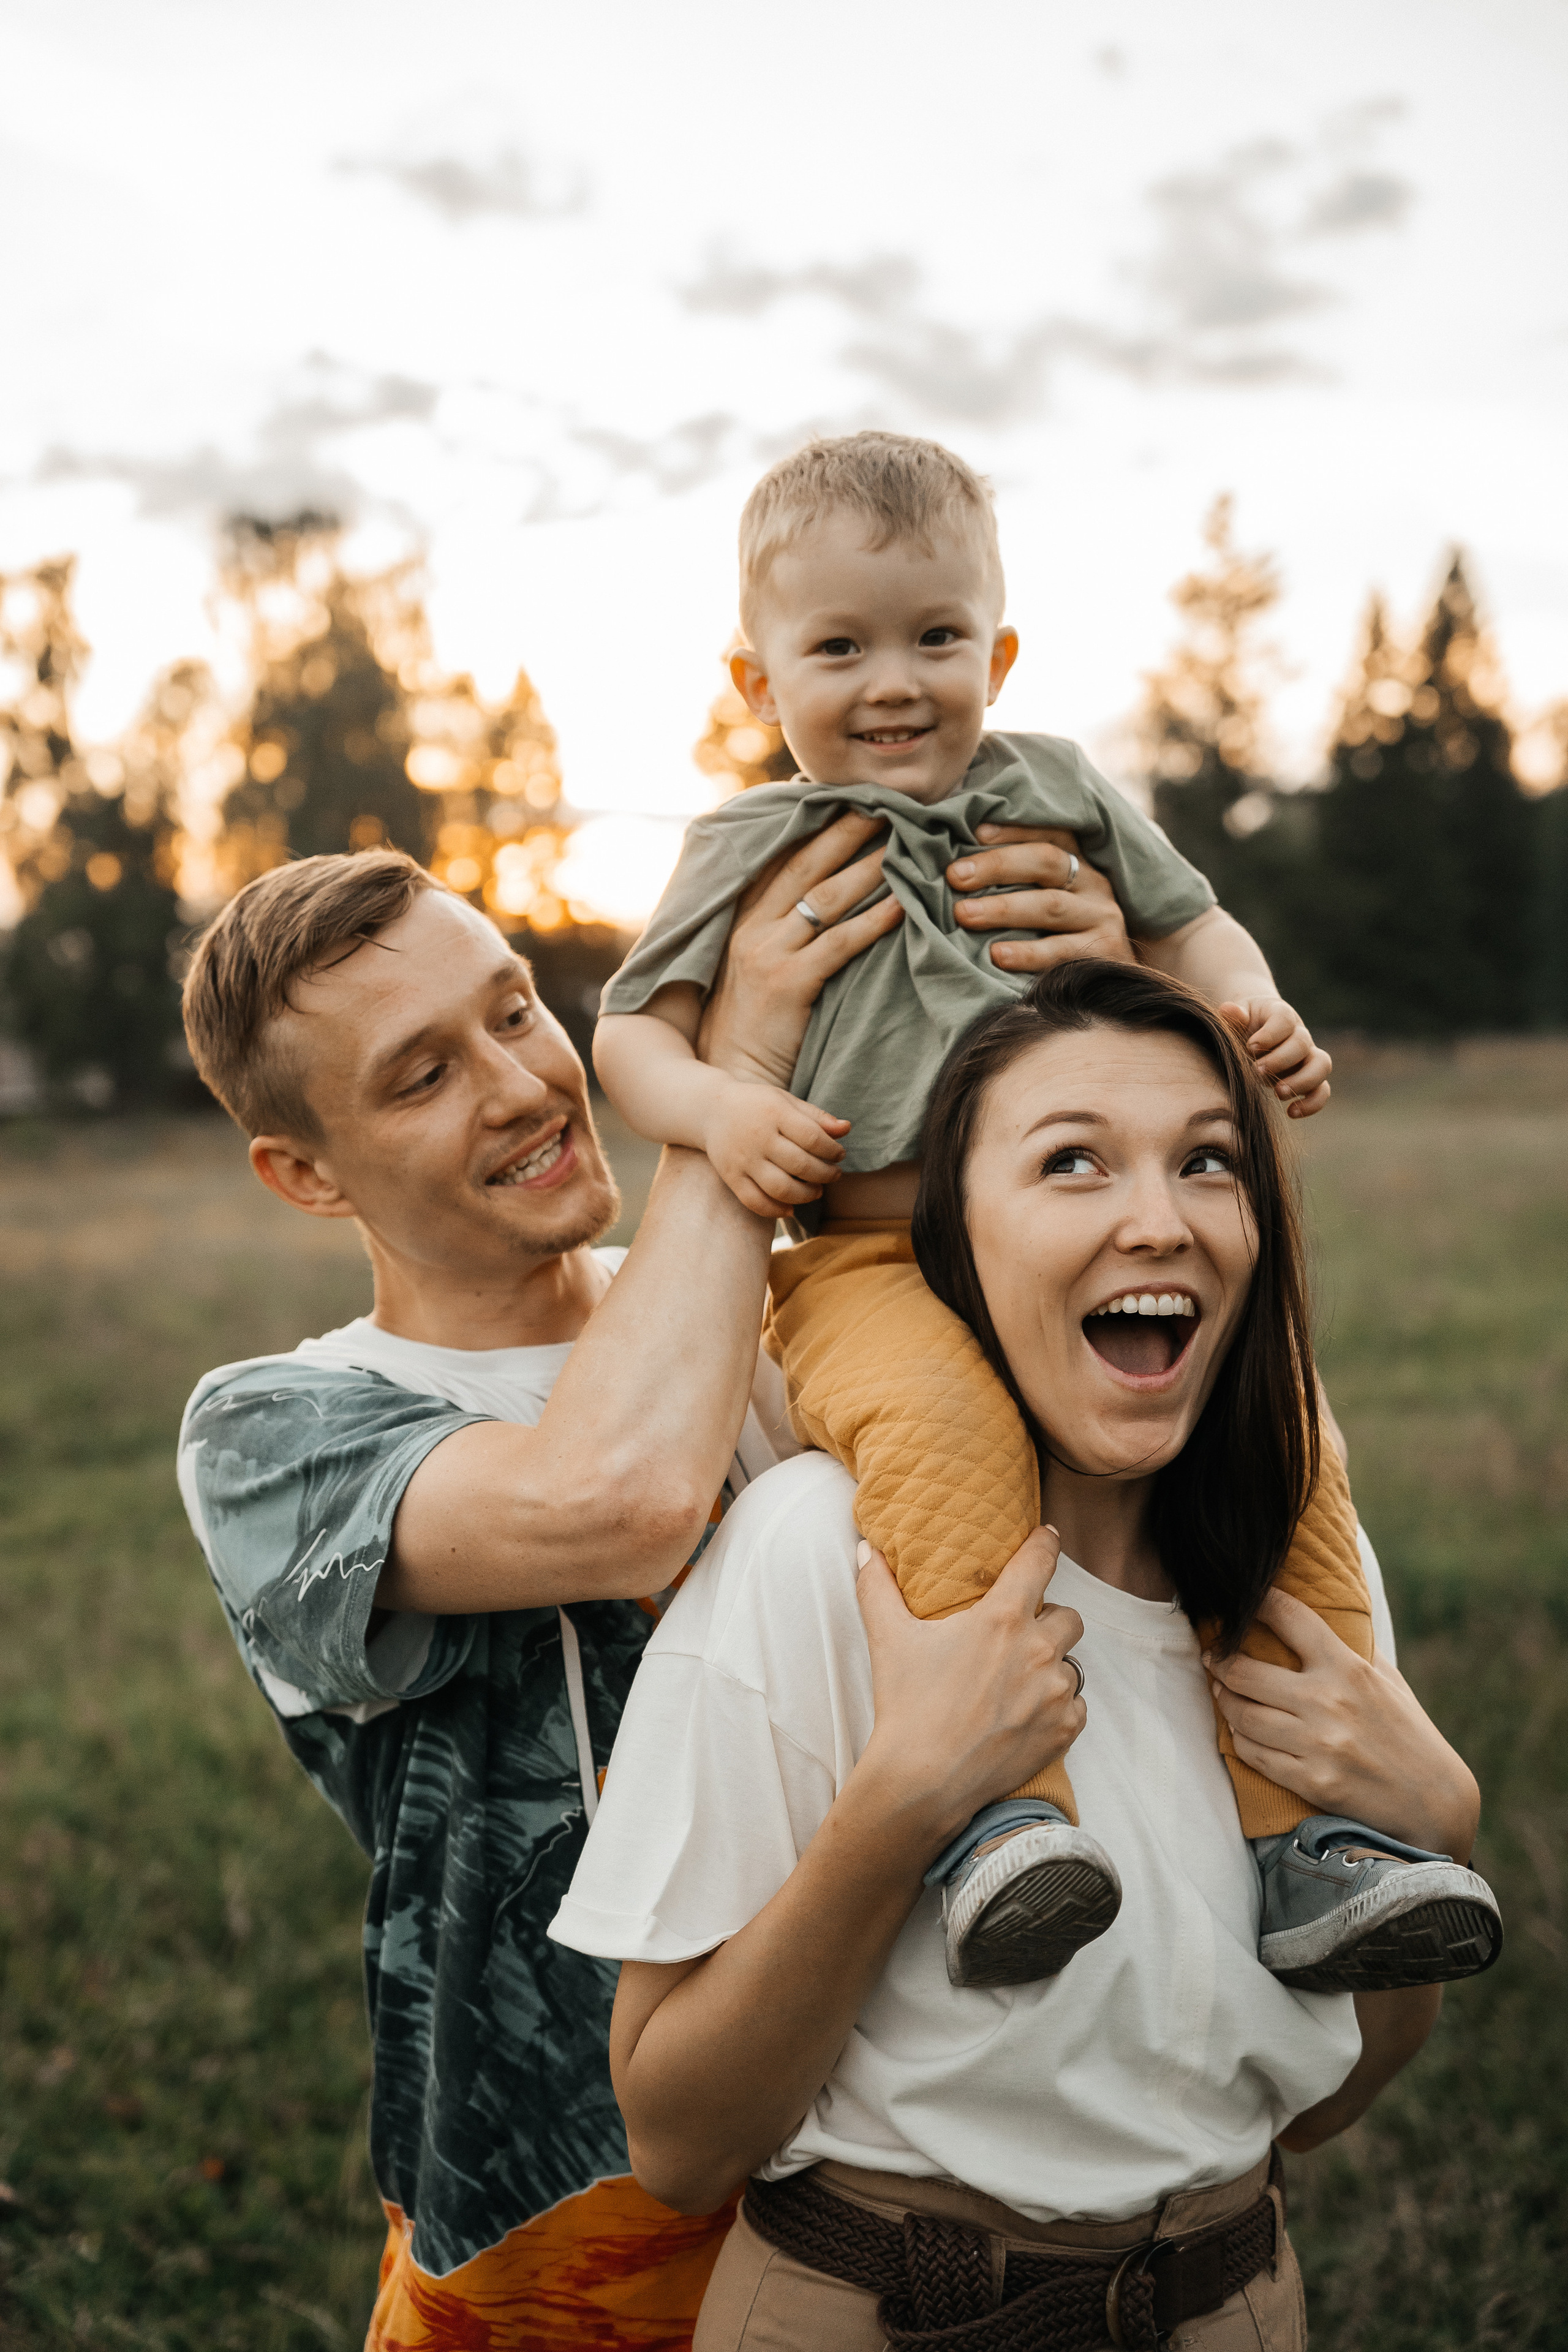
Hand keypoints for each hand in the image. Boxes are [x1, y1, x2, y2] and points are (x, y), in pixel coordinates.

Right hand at [699, 812, 903, 1088]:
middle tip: (886, 804)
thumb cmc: (754, 1026)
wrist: (734, 1079)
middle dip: (847, 830)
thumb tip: (819, 903)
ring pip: (826, 898)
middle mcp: (750, 928)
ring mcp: (766, 953)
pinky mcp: (787, 984)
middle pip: (806, 864)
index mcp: (742, 918)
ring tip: (906, 844)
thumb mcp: (755, 968)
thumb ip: (779, 932)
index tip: (850, 800)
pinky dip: (872, 921)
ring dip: (869, 867)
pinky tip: (901, 905)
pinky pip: (839, 943)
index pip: (783, 858)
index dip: (817, 827)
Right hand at [704, 1076, 850, 1216]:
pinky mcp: (731, 1177)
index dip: (833, 1151)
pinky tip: (791, 1207)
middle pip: (800, 1165)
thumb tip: (847, 1129)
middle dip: (825, 1174)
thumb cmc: (758, 1105)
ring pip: (780, 1188)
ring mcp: (743, 1160)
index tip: (839, 1154)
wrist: (711, 1109)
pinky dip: (776, 1210)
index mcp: (774, 1113)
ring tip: (817, 1191)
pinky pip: (755, 1202)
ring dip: (806, 1195)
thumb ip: (816, 1116)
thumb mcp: (786, 1101)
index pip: (813, 1138)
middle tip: (834, 1174)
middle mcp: (758, 1137)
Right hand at [855, 1525, 1086, 1847]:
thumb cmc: (908, 1707)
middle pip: (1068, 1615)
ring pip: (1072, 1663)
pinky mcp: (1064, 1730)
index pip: (1039, 1562)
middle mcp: (1038, 1650)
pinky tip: (1027, 1714)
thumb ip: (878, 1587)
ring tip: (1021, 1679)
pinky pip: (1076, 1706)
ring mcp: (1055, 1693)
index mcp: (1002, 1618)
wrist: (924, 1781)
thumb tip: (867, 1548)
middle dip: (1049, 1618)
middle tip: (1021, 1633)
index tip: (1048, 1537)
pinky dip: (1058, 1706)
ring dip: (1053, 1665)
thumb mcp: (889, 1639)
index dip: (1046, 1544)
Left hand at [946, 826, 1137, 973]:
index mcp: (1079, 863)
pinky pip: (1061, 951)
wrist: (1112, 984)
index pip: (1049, 833)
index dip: (1013, 830)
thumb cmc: (1063, 937)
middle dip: (997, 866)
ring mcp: (1102, 917)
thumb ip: (1017, 883)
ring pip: (1050, 905)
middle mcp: (1094, 884)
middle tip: (955, 876)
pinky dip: (1027, 953)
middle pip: (1046, 861)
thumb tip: (959, 871)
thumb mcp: (1047, 900)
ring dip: (1003, 908)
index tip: (975, 833)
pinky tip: (997, 955)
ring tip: (964, 914)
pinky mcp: (1105, 953)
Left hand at [1205, 1590, 1479, 1860]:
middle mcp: (1328, 1703)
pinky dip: (1240, 1740)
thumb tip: (1324, 1617)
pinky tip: (1240, 1731)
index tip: (1238, 1601)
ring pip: (1240, 1715)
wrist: (1435, 1803)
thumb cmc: (1411, 1735)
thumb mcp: (1390, 1682)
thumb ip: (1354, 1650)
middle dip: (1219, 1660)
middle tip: (1213, 1656)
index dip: (1257, 1601)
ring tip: (1220, 1691)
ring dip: (1224, 1700)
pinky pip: (1252, 1754)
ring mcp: (1316, 1745)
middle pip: (1244, 1671)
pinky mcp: (1310, 1781)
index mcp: (1349, 1669)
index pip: (1289, 1618)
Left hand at [1219, 995, 1331, 1118]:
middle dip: (1280, 1060)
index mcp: (1281, 1015)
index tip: (1250, 1047)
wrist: (1255, 1035)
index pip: (1284, 1019)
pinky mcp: (1310, 1078)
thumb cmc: (1244, 1025)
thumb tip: (1228, 1010)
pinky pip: (1322, 1090)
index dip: (1270, 1034)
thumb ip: (1233, 1015)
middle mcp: (1300, 1034)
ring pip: (1321, 1066)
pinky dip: (1312, 1103)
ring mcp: (1308, 1057)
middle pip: (1302, 1043)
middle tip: (1257, 1071)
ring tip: (1278, 1093)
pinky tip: (1291, 1112)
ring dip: (1302, 1081)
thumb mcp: (1236, 1017)